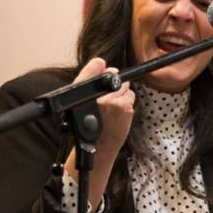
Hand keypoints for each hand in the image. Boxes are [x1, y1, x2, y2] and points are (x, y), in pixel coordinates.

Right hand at [64, 57, 135, 209]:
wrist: (99, 148)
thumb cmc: (92, 129)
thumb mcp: (83, 107)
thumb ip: (92, 89)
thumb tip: (104, 68)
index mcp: (81, 95)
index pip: (91, 71)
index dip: (98, 66)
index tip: (100, 63)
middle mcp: (96, 96)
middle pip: (113, 76)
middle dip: (115, 83)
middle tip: (110, 97)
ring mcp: (112, 101)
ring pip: (125, 87)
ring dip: (122, 94)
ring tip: (114, 108)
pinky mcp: (124, 107)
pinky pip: (131, 96)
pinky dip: (128, 103)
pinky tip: (121, 113)